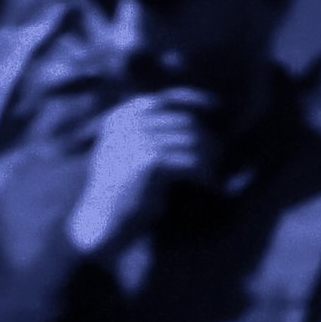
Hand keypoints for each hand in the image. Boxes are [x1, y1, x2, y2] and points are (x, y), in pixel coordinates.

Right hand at [68, 94, 214, 260]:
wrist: (101, 222)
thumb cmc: (119, 195)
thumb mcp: (128, 154)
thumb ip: (149, 135)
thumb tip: (191, 124)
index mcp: (123, 116)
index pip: (169, 99)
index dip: (196, 104)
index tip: (215, 115)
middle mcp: (130, 122)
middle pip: (185, 121)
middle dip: (206, 141)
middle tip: (219, 160)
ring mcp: (138, 139)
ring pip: (192, 141)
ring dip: (209, 160)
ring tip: (215, 177)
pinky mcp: (150, 160)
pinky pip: (191, 162)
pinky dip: (205, 175)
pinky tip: (211, 187)